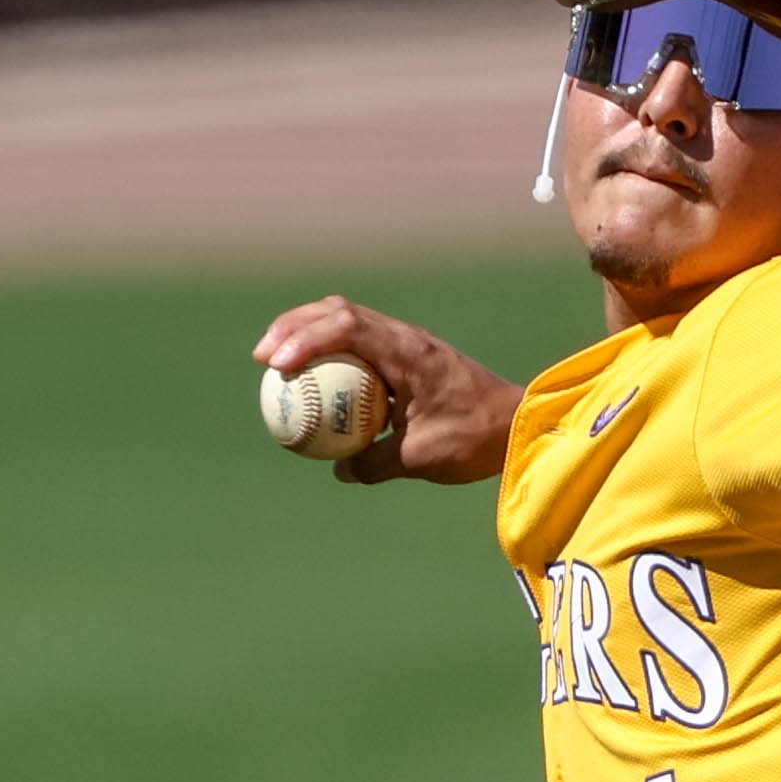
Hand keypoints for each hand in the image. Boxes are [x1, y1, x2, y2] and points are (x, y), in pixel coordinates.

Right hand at [253, 297, 521, 484]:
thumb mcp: (422, 457)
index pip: (346, 327)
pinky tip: (313, 381)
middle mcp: (405, 337)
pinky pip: (360, 345)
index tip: (276, 364)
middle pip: (337, 312)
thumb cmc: (476, 438)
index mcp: (408, 352)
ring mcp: (406, 343)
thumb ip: (376, 463)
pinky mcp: (408, 356)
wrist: (518, 424)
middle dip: (293, 327)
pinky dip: (331, 353)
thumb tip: (339, 469)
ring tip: (277, 360)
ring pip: (346, 322)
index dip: (305, 339)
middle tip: (262, 357)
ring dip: (309, 334)